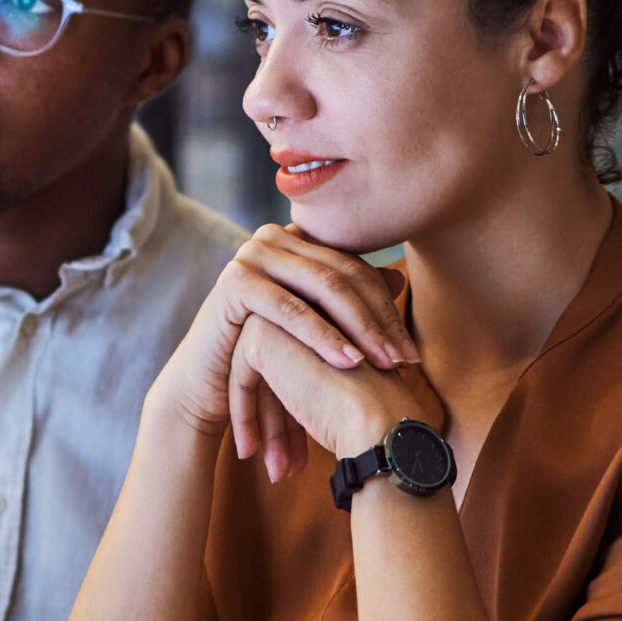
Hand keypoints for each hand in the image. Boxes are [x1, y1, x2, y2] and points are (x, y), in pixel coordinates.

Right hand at [150, 225, 416, 456]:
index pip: (357, 269)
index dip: (388, 309)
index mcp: (298, 240)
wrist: (209, 383)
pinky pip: (289, 309)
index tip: (412, 352)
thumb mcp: (315, 329)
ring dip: (359, 329)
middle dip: (380, 321)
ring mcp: (252, 254)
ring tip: (383, 364)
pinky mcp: (235, 281)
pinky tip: (348, 361)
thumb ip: (350, 303)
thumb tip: (398, 277)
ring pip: (323, 288)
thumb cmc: (264, 356)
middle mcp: (275, 237)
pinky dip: (322, 336)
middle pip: (345, 275)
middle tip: (405, 361)